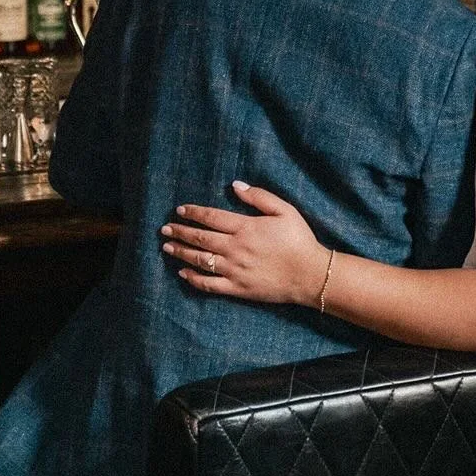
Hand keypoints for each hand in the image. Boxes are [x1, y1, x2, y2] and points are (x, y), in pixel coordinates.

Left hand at [160, 181, 331, 308]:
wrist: (310, 274)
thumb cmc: (299, 239)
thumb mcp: (284, 210)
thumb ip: (259, 197)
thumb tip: (235, 186)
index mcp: (245, 228)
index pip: (211, 218)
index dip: (193, 213)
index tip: (180, 210)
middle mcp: (235, 248)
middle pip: (200, 239)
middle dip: (180, 232)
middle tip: (165, 228)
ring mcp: (234, 270)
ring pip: (200, 260)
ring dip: (181, 252)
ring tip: (167, 247)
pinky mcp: (237, 288)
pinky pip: (209, 284)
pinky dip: (193, 279)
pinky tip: (183, 273)